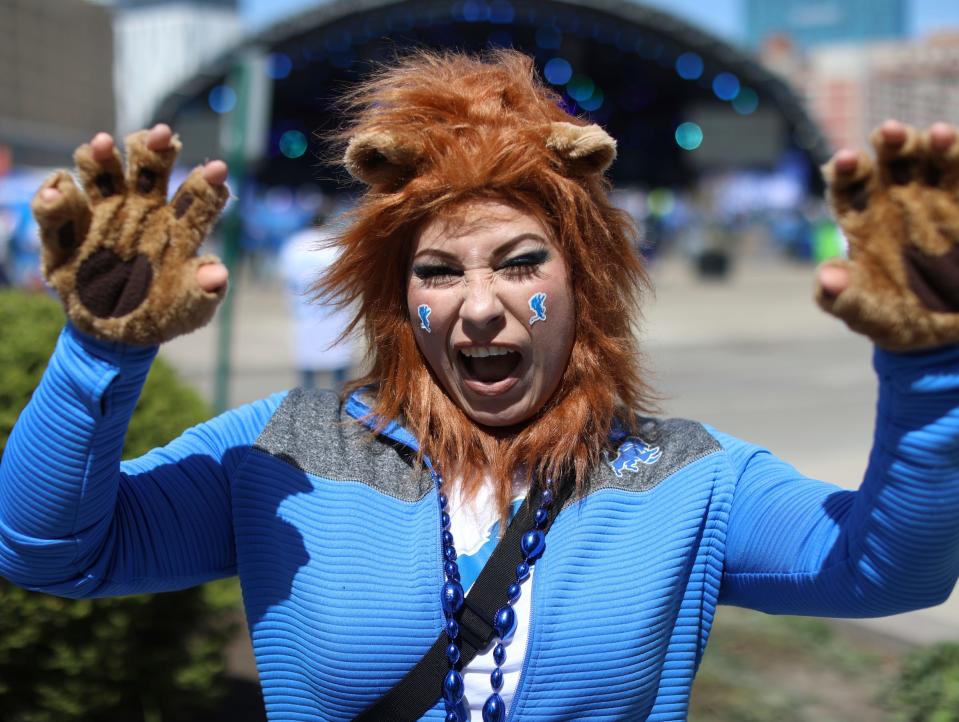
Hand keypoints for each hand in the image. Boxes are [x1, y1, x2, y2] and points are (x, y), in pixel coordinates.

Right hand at [31, 124, 230, 344]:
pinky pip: (59, 209)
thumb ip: (201, 292)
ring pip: (103, 174)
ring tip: (101, 144)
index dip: (209, 180)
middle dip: (154, 148)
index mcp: (178, 226)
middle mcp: (142, 210)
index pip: (197, 195)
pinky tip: (60, 192)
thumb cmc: (161, 316)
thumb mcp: (186, 310)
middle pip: (149, 168)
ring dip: (101, 157)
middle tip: (162, 135)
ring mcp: (104, 216)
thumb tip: (217, 274)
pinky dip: (57, 198)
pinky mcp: (69, 234)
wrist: (116, 338)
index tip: (219, 169)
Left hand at [816, 120, 958, 350]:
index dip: (843, 170)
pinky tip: (953, 144)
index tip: (844, 161)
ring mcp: (934, 196)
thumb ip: (844, 298)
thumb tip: (827, 278)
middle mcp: (894, 198)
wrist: (947, 333)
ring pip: (928, 156)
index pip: (846, 186)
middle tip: (889, 133)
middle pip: (887, 159)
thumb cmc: (896, 318)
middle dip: (887, 142)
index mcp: (861, 219)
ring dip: (930, 142)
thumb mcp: (869, 315)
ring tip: (937, 135)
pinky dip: (958, 155)